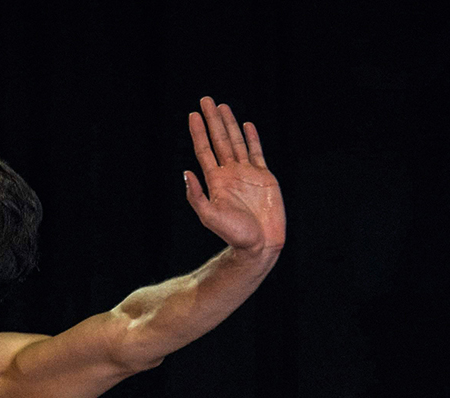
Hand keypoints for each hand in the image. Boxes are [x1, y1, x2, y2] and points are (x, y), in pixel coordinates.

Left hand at [184, 97, 285, 253]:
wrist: (260, 244)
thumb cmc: (234, 234)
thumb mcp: (209, 216)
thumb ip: (197, 195)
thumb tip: (185, 173)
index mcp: (216, 181)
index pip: (204, 150)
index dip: (199, 132)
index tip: (193, 115)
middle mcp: (230, 173)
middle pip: (219, 140)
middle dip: (212, 120)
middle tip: (206, 100)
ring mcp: (247, 173)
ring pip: (236, 142)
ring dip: (229, 124)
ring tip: (223, 107)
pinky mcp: (264, 177)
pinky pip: (257, 152)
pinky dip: (252, 138)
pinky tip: (246, 126)